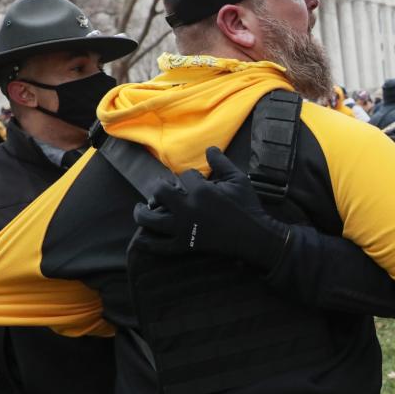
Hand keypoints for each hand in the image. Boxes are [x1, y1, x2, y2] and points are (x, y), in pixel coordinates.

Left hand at [132, 147, 285, 266]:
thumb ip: (221, 162)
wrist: (254, 236)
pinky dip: (146, 242)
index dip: (189, 176)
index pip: (184, 176)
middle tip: (159, 188)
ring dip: (141, 211)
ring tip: (141, 207)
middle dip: (158, 187)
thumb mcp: (238, 180)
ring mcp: (183, 229)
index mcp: (201, 191)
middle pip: (159, 192)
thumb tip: (209, 147)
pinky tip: (140, 237)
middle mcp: (187, 209)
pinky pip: (158, 246)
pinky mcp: (184, 246)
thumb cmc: (247, 206)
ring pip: (150, 219)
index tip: (194, 180)